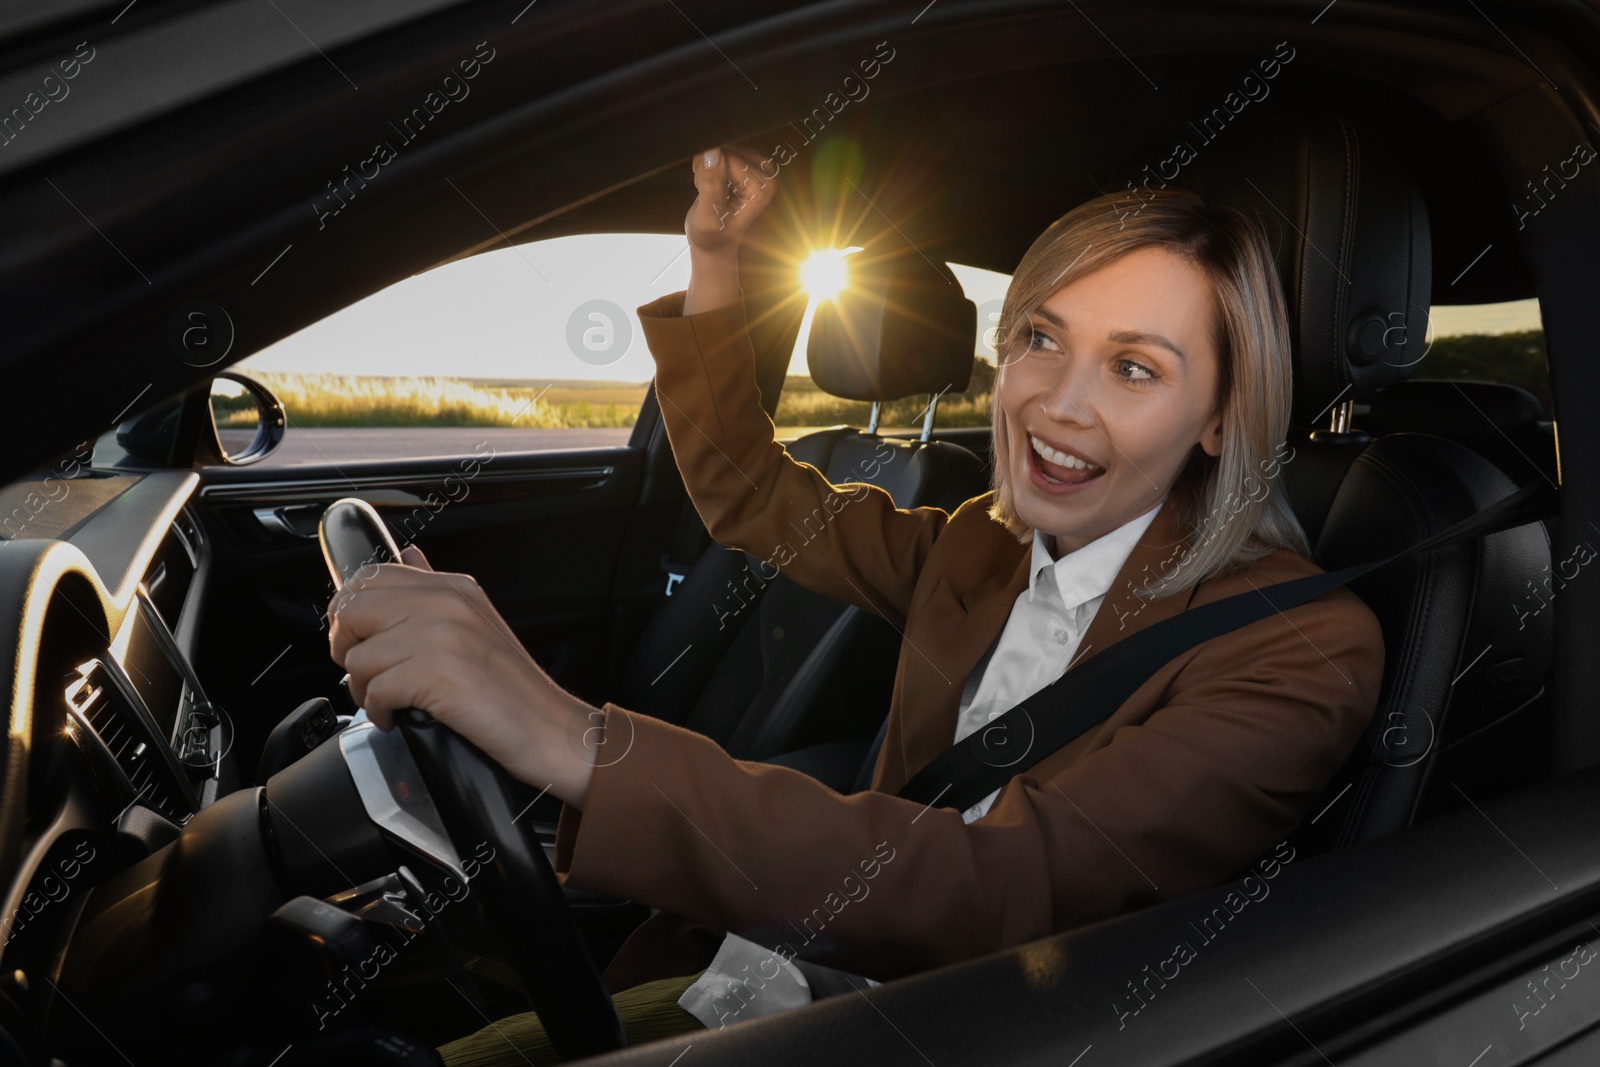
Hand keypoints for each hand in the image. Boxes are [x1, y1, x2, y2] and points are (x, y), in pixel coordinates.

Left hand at [327, 545, 601, 807]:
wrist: (550, 729)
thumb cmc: (513, 688)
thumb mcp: (476, 621)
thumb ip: (435, 588)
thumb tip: (408, 554)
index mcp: (454, 587)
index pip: (370, 576)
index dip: (350, 612)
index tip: (361, 640)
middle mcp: (446, 603)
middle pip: (352, 609)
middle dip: (346, 646)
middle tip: (367, 672)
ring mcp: (441, 636)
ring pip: (358, 656)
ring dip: (363, 688)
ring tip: (390, 701)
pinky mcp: (435, 674)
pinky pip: (374, 690)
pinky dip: (379, 712)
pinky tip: (399, 717)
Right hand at [683, 144, 777, 314]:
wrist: (714, 244)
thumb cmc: (711, 236)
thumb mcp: (708, 216)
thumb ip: (710, 184)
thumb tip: (711, 152)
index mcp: (763, 188)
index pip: (728, 158)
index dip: (709, 171)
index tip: (705, 193)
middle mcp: (768, 175)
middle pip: (727, 149)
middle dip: (710, 167)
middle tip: (707, 193)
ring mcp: (760, 169)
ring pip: (723, 147)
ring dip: (710, 166)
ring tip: (710, 191)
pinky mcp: (750, 164)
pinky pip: (724, 149)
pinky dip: (712, 164)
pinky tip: (713, 184)